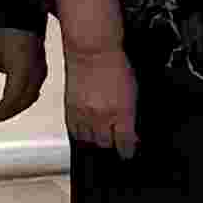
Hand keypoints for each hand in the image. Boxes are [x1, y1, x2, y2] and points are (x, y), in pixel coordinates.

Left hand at [0, 24, 46, 123]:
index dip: (1, 111)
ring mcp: (41, 71)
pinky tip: (15, 98)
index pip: (12, 99)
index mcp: (22, 71)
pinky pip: (35, 90)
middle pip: (24, 102)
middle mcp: (35, 74)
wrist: (23, 15)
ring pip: (31, 98)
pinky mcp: (42, 69)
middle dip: (9, 112)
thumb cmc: (7, 32)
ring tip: (3, 110)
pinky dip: (24, 98)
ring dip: (17, 107)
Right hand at [65, 39, 138, 157]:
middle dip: (112, 144)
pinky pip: (74, 133)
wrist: (92, 50)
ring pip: (89, 141)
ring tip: (102, 134)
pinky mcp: (69, 110)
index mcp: (122, 111)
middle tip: (116, 140)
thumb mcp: (133, 91)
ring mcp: (83, 114)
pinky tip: (87, 130)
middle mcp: (101, 116)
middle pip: (106, 144)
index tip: (129, 152)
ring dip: (96, 140)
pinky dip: (82, 134)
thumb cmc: (115, 64)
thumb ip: (132, 114)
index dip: (128, 150)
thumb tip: (132, 132)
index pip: (125, 143)